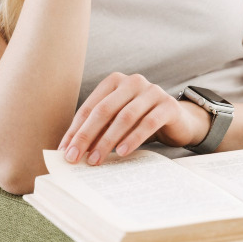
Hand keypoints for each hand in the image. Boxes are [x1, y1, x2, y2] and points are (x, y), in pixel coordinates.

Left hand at [58, 73, 210, 165]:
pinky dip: (133, 138)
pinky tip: (122, 152)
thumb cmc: (140, 121)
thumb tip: (71, 150)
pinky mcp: (168, 105)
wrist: (177, 121)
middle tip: (75, 157)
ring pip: (125, 116)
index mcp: (115, 81)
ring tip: (95, 159)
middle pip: (104, 110)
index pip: (90, 107)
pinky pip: (148, 122)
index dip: (76, 130)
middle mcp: (133, 82)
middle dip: (86, 135)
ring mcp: (152, 91)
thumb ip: (98, 129)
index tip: (64, 151)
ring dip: (107, 140)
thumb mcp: (117, 122)